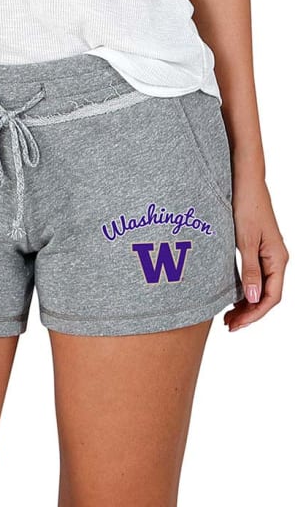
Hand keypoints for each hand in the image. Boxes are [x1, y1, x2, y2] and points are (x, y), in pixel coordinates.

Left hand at [224, 179, 288, 331]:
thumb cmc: (247, 205)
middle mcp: (276, 259)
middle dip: (249, 313)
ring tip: (228, 316)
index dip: (254, 314)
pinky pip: (256, 276)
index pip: (271, 297)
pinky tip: (232, 296)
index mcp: (278, 259)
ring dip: (246, 303)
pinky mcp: (258, 248)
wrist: (245, 181)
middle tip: (228, 325)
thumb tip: (252, 297)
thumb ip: (249, 269)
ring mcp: (268, 254)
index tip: (236, 325)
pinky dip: (245, 289)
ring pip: (261, 287)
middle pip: (267, 296)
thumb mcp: (245, 239)